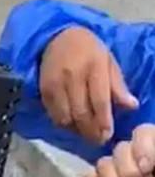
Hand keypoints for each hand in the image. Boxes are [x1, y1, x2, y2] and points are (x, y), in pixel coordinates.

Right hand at [39, 27, 138, 144]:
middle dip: (91, 131)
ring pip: (66, 118)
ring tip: (86, 133)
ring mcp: (56, 85)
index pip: (99, 100)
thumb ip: (118, 86)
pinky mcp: (44, 91)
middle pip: (81, 113)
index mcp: (94, 66)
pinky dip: (64, 125)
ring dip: (77, 130)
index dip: (104, 121)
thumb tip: (131, 106)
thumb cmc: (88, 50)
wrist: (57, 37)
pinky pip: (54, 116)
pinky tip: (73, 124)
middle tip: (98, 140)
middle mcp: (73, 76)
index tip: (108, 134)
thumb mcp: (108, 61)